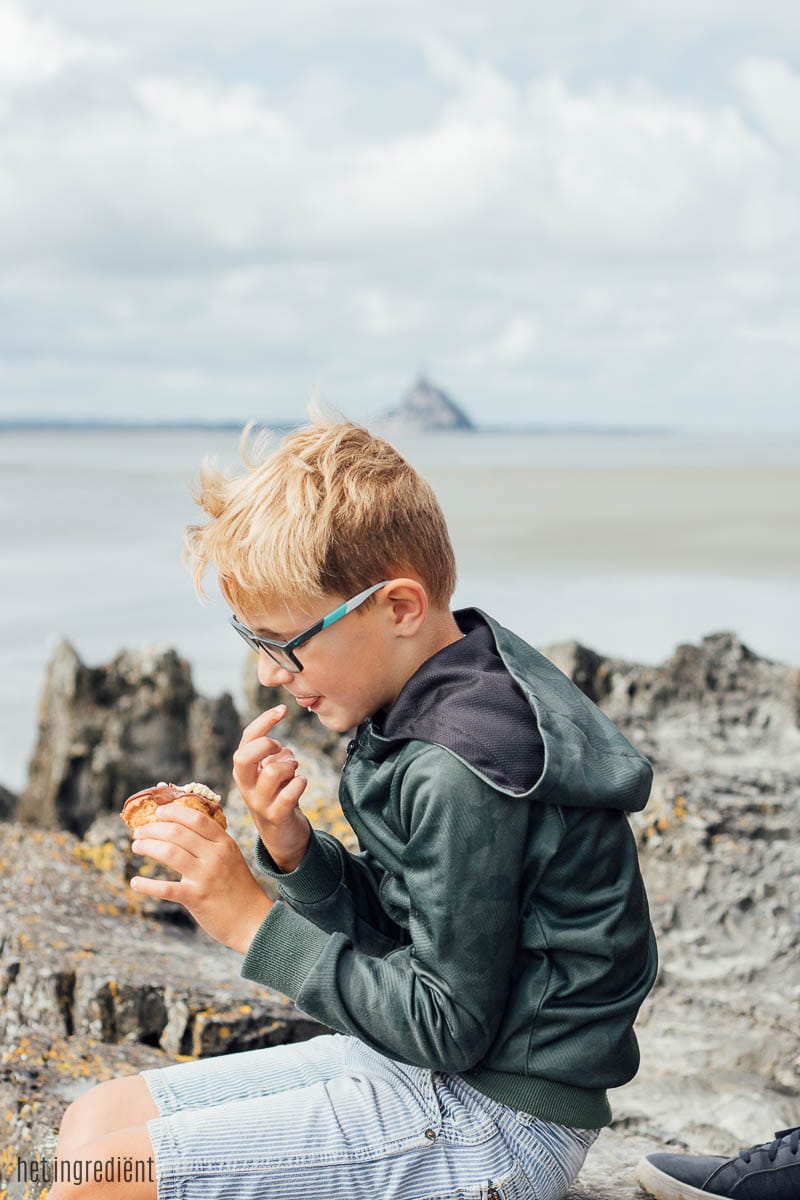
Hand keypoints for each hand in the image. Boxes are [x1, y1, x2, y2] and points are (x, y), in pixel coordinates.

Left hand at [129, 804, 272, 952]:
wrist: (253, 921)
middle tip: (139, 831)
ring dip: (147, 846)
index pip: (196, 818)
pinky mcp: (196, 898)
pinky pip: (165, 888)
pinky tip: (136, 882)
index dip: (174, 812)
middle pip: (177, 832)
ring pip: (169, 852)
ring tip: (137, 846)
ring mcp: (205, 876)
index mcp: (225, 843)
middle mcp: (215, 856)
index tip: (158, 812)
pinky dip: (147, 885)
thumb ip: (212, 844)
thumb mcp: (232, 858)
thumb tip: (182, 830)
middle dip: (153, 828)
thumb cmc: (239, 889)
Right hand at [232, 704, 310, 872]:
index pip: (246, 739)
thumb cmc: (278, 795)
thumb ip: (271, 754)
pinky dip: (300, 783)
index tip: (282, 709)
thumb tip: (280, 743)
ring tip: (294, 770)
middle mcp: (246, 786)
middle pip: (244, 756)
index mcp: (243, 770)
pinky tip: (301, 783)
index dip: (264, 721)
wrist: (281, 836)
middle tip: (282, 751)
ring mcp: (259, 802)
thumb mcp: (270, 772)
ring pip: (272, 772)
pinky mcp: (276, 816)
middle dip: (267, 745)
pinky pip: (289, 794)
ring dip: (289, 765)